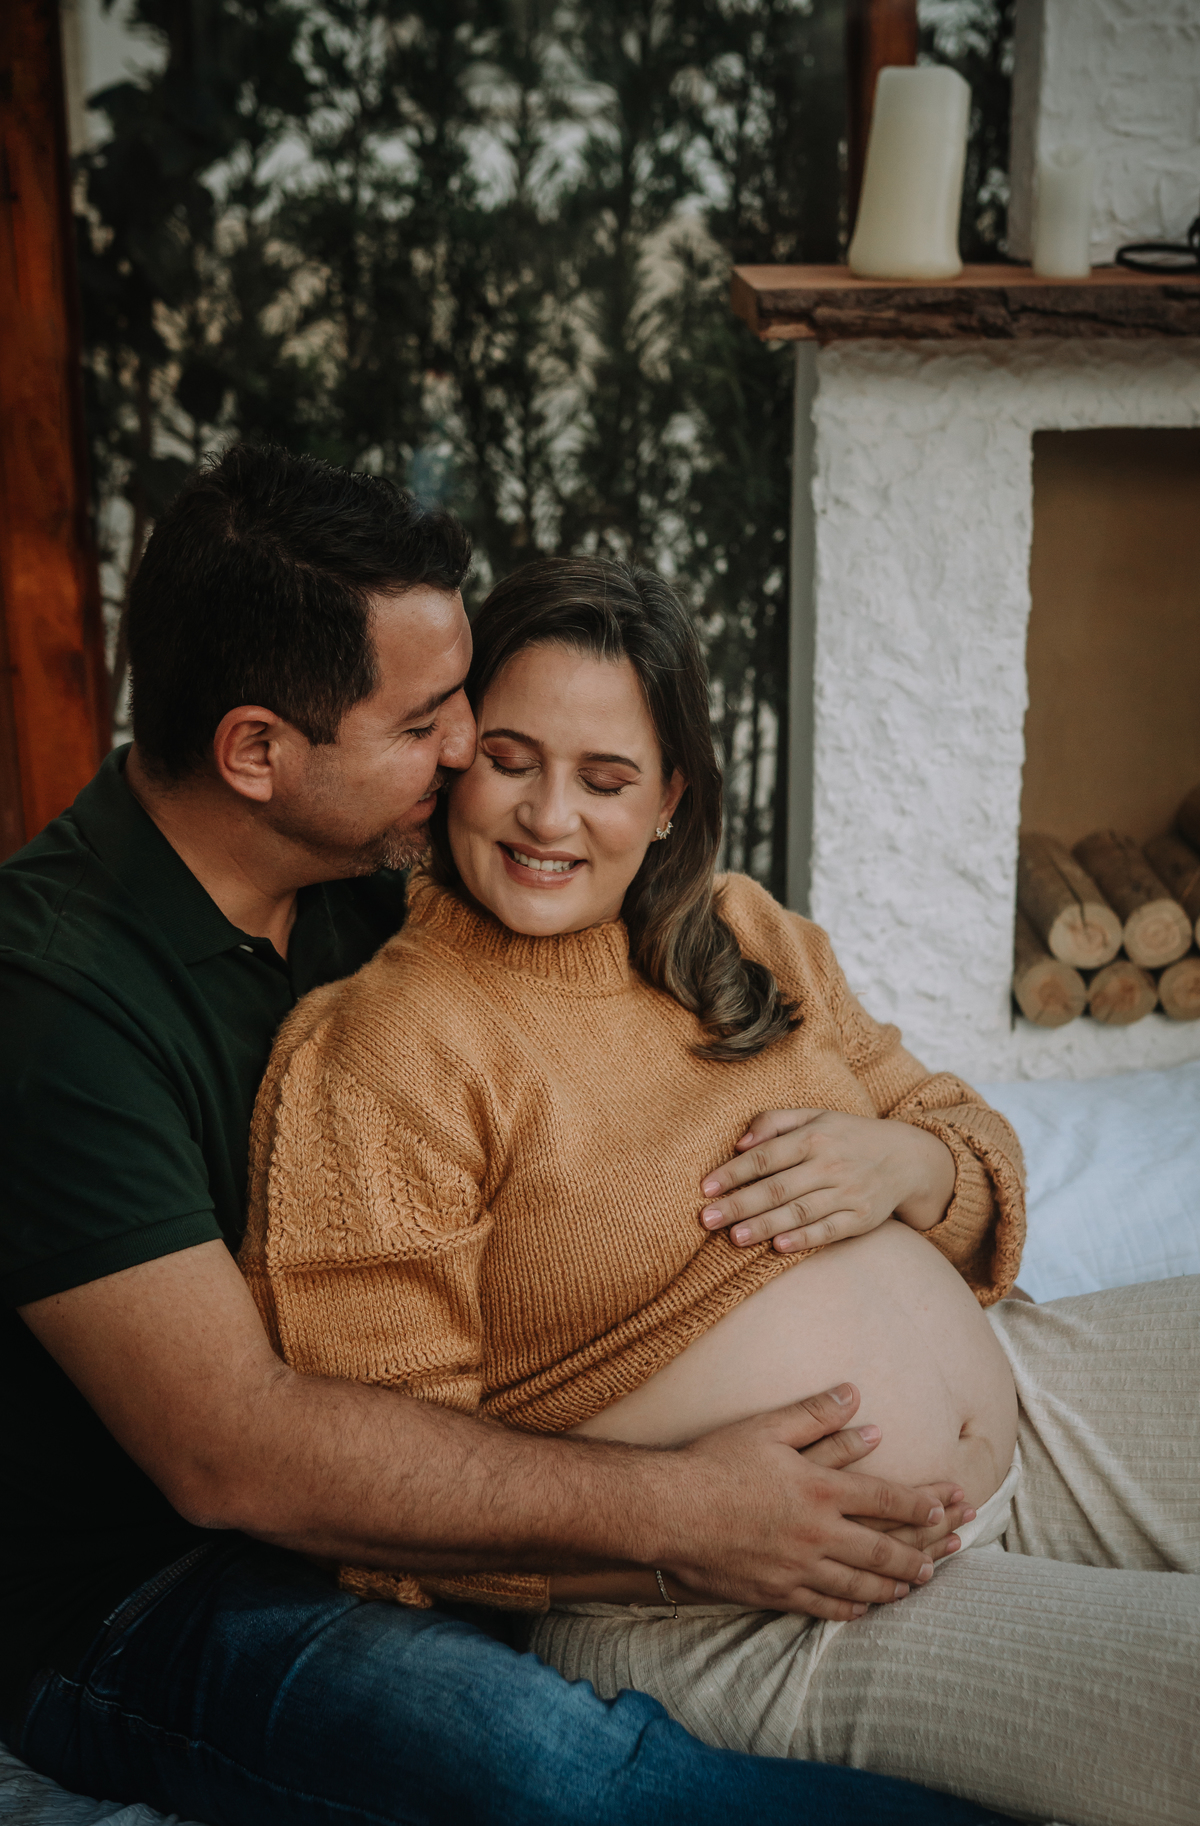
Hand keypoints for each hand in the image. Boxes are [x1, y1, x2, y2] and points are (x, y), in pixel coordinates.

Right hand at [657, 1384, 949, 1621]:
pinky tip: (863, 1608)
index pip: (884, 1498)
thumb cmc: (715, 1462)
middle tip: (941, 1555)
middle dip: (918, 1552)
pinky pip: (824, 1607)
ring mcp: (798, 1569)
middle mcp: (817, 1534)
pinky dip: (851, 1608)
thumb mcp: (766, 1427)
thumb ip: (814, 1414)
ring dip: (892, 1585)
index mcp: (819, 1490)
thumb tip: (854, 1394)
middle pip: (882, 1549)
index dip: (918, 1503)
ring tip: (913, 1585)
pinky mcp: (776, 1593)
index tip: (942, 1507)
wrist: (668, 1510)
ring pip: (859, 1584)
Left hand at [699, 1108, 955, 1252]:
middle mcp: (830, 1165)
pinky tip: (779, 1248)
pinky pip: (829, 1231)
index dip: (734, 1173)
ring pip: (799, 1212)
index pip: (766, 1157)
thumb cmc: (847, 1135)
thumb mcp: (815, 1116)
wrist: (906, 1156)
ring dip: (765, 1226)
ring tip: (733, 1237)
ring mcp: (847, 1193)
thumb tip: (739, 1142)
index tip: (706, 1188)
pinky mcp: (861, 1218)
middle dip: (740, 1204)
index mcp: (814, 1137)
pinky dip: (804, 1239)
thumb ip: (774, 1121)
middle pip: (777, 1188)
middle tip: (706, 1219)